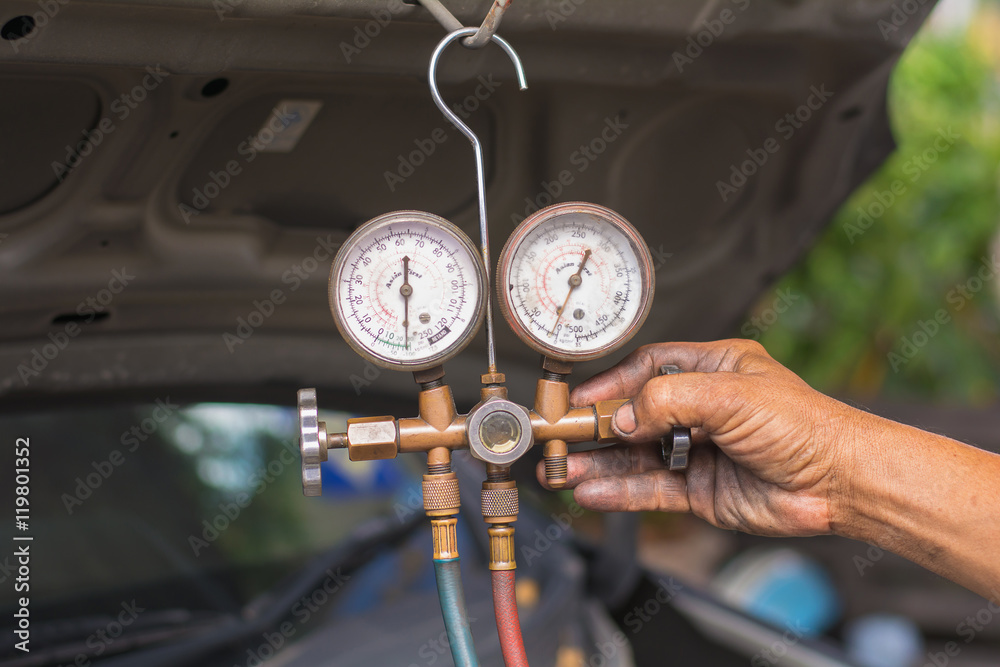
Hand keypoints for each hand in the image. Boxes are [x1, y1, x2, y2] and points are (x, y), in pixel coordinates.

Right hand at [537, 340, 863, 536]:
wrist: (839, 481)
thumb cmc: (803, 425)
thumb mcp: (730, 395)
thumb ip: (667, 399)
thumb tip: (623, 415)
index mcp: (712, 369)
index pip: (646, 369)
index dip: (611, 383)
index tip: (581, 399)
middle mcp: (701, 409)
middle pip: (634, 414)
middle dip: (596, 428)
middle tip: (560, 438)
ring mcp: (698, 450)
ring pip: (636, 456)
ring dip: (599, 463)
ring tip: (561, 470)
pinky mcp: (700, 490)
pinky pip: (650, 488)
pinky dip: (620, 491)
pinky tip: (591, 491)